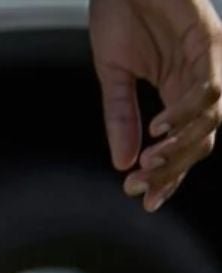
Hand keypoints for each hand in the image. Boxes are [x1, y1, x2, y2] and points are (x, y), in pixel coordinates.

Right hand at [92, 0, 221, 209]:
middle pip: (201, 139)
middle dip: (172, 170)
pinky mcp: (209, 39)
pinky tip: (157, 127)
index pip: (183, 145)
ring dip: (180, 148)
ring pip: (211, 119)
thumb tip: (124, 164)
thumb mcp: (113, 76)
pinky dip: (185, 113)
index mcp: (179, 91)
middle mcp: (200, 78)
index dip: (168, 176)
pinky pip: (208, 87)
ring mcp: (208, 59)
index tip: (143, 201)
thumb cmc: (118, 14)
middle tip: (139, 187)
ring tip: (148, 162)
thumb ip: (121, 119)